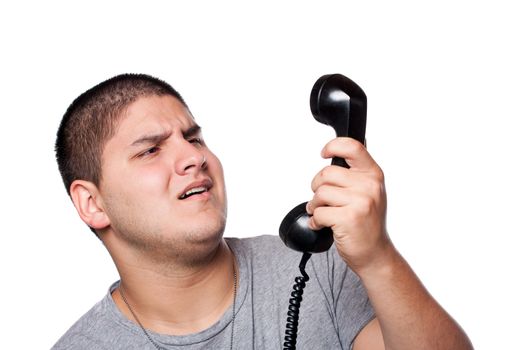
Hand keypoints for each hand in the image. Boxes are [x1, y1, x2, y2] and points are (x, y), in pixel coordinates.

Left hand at [306, 137, 390, 272]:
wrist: (375, 253)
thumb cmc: (367, 224)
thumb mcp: (369, 192)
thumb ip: (356, 173)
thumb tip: (337, 152)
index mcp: (373, 175)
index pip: (352, 147)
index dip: (333, 146)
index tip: (324, 153)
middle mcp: (369, 186)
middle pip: (327, 173)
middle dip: (317, 187)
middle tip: (321, 199)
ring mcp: (360, 202)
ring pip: (320, 193)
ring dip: (314, 205)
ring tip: (322, 212)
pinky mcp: (348, 219)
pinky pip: (319, 212)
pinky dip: (315, 221)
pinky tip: (323, 224)